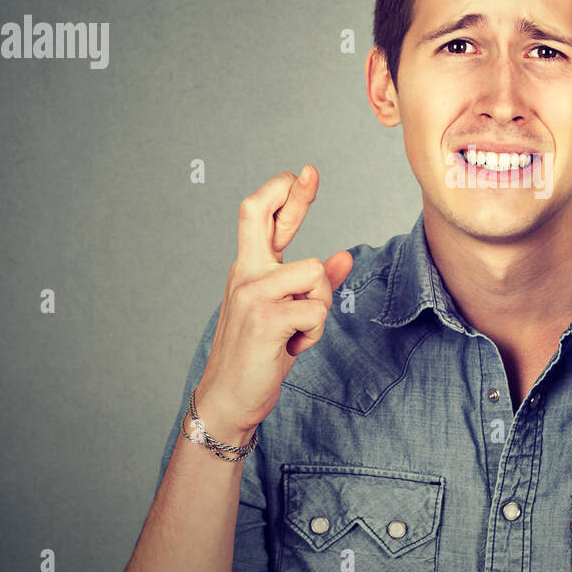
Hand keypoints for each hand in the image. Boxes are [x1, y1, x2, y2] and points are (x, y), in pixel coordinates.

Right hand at [196, 165, 353, 434]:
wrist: (228, 399)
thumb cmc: (259, 355)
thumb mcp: (289, 315)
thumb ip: (312, 285)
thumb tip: (343, 257)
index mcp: (249, 269)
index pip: (260, 218)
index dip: (284, 192)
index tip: (306, 172)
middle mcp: (245, 274)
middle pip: (260, 215)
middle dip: (290, 192)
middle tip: (308, 174)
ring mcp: (251, 294)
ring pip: (314, 274)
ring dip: (320, 304)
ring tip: (299, 330)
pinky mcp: (263, 319)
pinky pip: (315, 311)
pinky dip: (314, 332)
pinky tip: (293, 346)